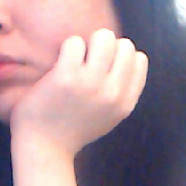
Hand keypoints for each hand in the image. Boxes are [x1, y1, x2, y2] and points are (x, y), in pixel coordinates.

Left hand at [10, 29, 148, 156]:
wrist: (45, 148)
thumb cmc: (73, 130)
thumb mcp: (110, 117)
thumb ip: (122, 92)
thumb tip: (132, 57)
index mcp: (125, 103)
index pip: (139, 61)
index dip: (121, 57)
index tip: (105, 67)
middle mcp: (113, 93)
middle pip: (125, 45)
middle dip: (107, 47)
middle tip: (89, 62)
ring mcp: (91, 84)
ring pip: (104, 37)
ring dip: (89, 44)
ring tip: (76, 60)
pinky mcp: (67, 77)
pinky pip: (75, 42)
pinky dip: (68, 48)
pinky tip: (61, 64)